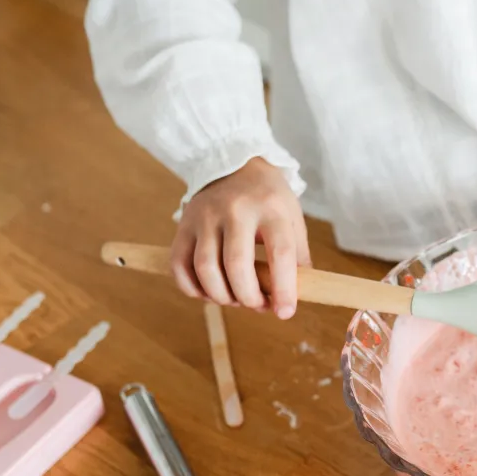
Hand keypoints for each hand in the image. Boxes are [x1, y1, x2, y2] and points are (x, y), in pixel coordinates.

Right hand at [171, 157, 309, 317]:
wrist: (232, 163)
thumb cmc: (267, 198)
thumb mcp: (291, 218)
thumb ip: (297, 256)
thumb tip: (293, 297)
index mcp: (270, 208)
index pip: (280, 254)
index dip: (284, 289)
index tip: (285, 312)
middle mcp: (235, 211)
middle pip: (237, 266)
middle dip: (248, 298)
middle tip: (258, 306)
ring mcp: (205, 217)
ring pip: (205, 269)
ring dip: (221, 296)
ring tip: (234, 299)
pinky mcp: (183, 225)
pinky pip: (179, 266)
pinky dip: (192, 289)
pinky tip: (209, 293)